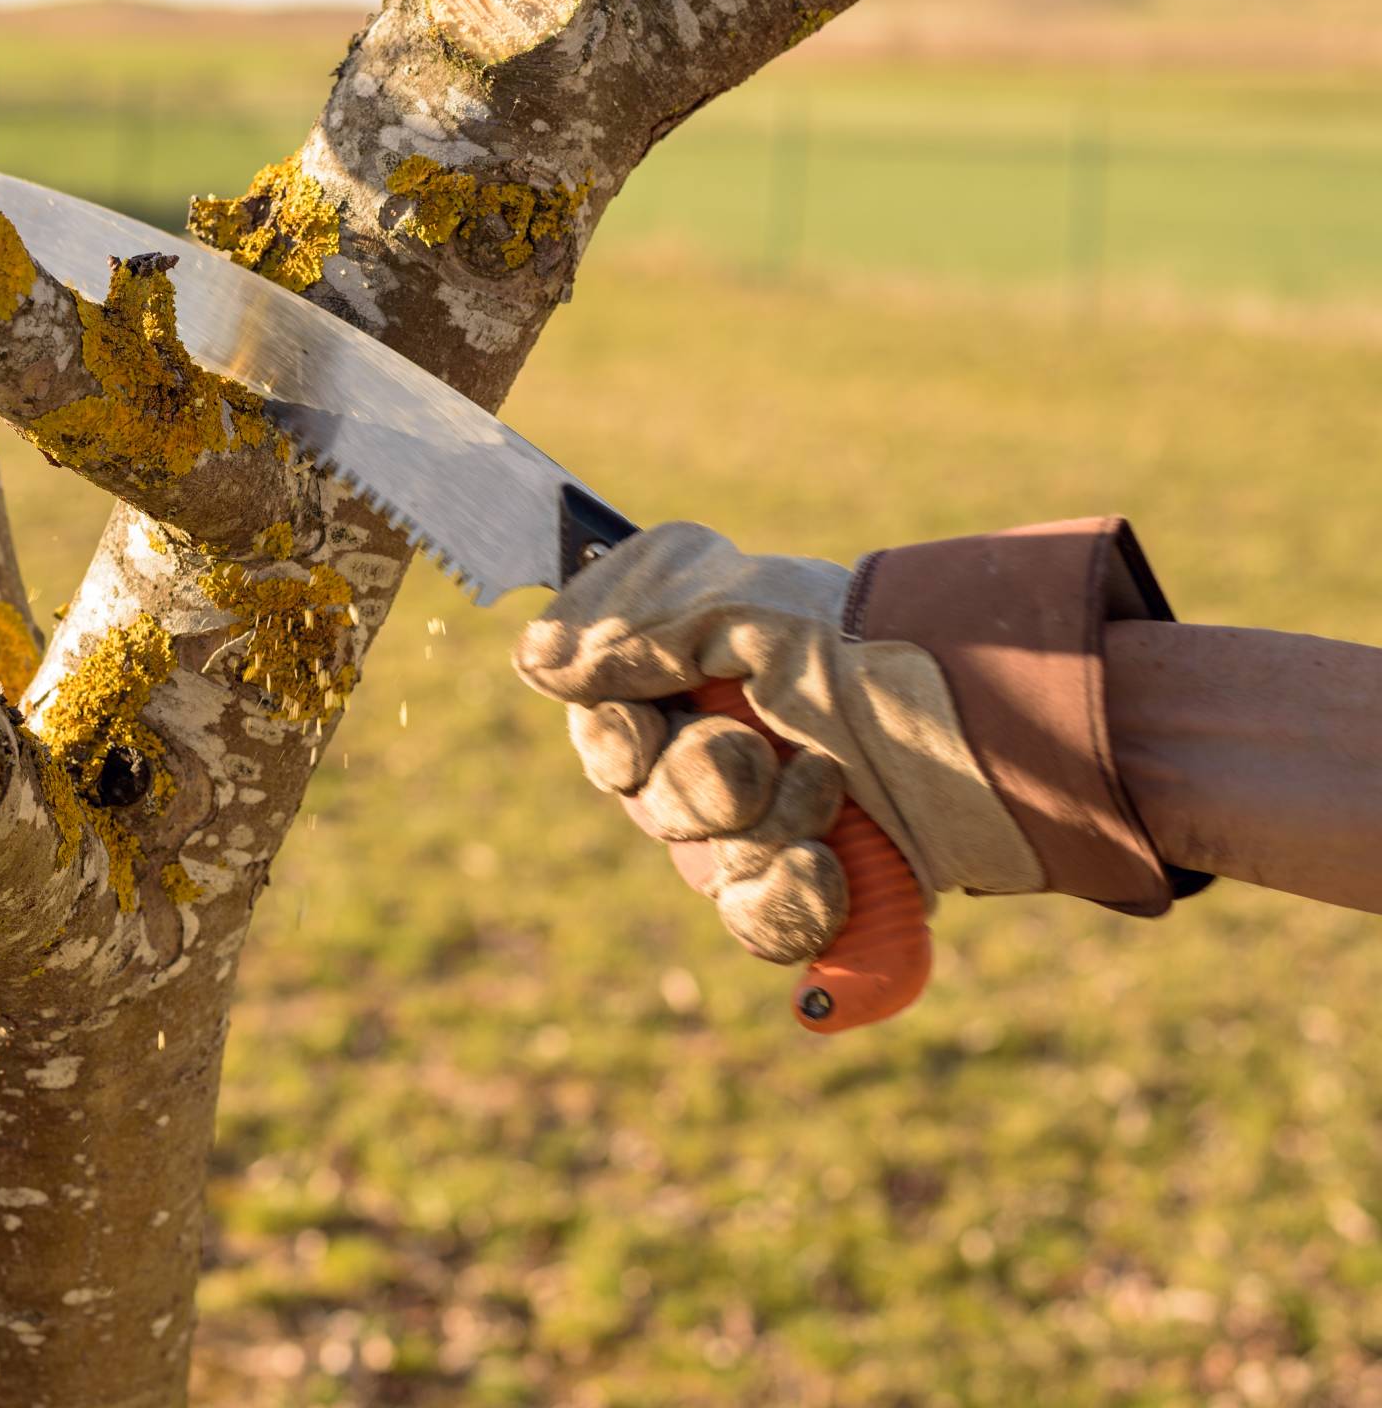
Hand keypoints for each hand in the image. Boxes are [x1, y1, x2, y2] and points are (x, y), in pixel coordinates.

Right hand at [513, 524, 1047, 963]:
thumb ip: (629, 627)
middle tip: (756, 755)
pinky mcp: (831, 891)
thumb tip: (533, 662)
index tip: (645, 725)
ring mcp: (781, 823)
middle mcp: (731, 747)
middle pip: (649, 804)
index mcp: (704, 674)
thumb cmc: (875, 645)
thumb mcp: (744, 609)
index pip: (606, 727)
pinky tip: (828, 874)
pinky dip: (789, 906)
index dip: (615, 741)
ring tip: (831, 792)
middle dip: (698, 784)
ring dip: (760, 834)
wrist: (1003, 722)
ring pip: (706, 868)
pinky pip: (762, 927)